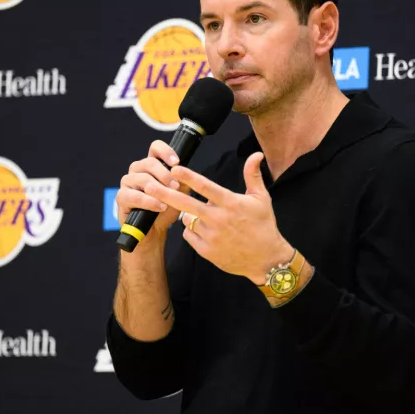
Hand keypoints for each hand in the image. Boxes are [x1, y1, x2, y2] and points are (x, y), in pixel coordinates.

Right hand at [115, 140, 190, 244]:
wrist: (155, 231)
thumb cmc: (166, 210)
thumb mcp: (178, 194)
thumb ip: (182, 181)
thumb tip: (185, 171)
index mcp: (151, 165)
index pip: (155, 148)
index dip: (165, 151)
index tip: (177, 162)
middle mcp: (137, 170)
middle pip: (149, 162)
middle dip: (165, 174)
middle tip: (176, 186)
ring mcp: (127, 182)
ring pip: (142, 178)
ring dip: (158, 189)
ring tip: (169, 200)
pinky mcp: (121, 197)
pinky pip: (134, 196)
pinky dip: (149, 201)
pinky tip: (159, 207)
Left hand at [144, 151, 294, 284]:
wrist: (265, 259)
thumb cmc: (263, 226)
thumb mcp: (261, 199)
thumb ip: (253, 176)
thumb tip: (256, 154)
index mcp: (231, 203)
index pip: (205, 187)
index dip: (188, 178)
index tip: (174, 169)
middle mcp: (219, 219)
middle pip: (186, 204)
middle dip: (165, 194)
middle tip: (149, 186)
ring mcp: (211, 236)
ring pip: (187, 220)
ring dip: (189, 216)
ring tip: (205, 218)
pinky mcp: (207, 251)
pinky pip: (189, 236)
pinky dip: (192, 232)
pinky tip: (205, 232)